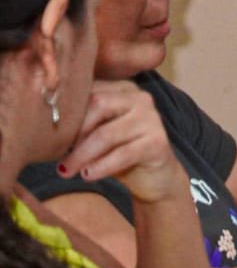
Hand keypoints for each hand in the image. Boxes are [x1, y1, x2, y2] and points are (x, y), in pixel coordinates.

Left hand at [58, 80, 186, 203]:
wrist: (155, 178)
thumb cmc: (120, 152)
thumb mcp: (99, 132)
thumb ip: (82, 121)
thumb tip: (45, 125)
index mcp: (124, 89)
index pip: (90, 90)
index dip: (68, 112)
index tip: (51, 133)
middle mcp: (141, 99)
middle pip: (99, 105)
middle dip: (74, 133)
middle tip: (58, 155)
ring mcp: (152, 120)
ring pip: (107, 133)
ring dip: (82, 154)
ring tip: (67, 170)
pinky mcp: (158, 143)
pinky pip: (123, 154)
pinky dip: (101, 166)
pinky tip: (88, 175)